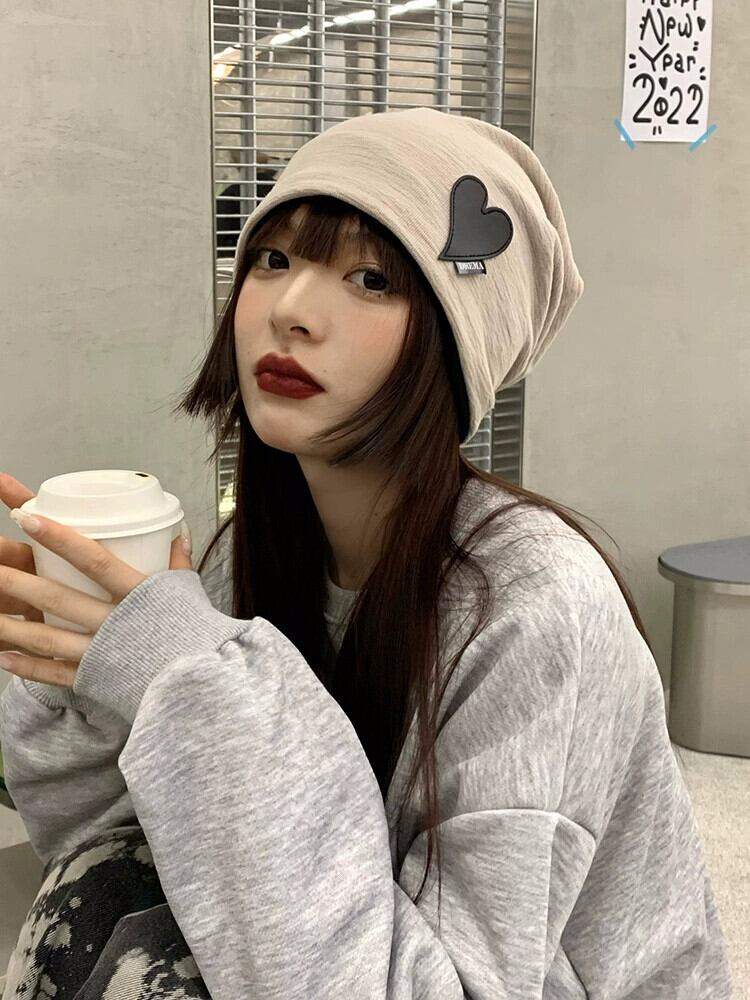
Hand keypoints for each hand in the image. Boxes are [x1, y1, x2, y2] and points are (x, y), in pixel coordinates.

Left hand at [0, 472, 192, 688]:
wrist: (203, 687)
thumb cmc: (198, 636)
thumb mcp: (189, 592)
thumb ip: (179, 561)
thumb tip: (178, 532)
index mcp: (139, 595)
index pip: (94, 559)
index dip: (60, 538)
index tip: (28, 518)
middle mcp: (114, 622)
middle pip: (58, 598)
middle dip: (18, 582)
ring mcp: (102, 653)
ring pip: (47, 638)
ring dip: (12, 626)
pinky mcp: (96, 680)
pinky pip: (56, 674)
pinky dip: (28, 668)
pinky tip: (4, 658)